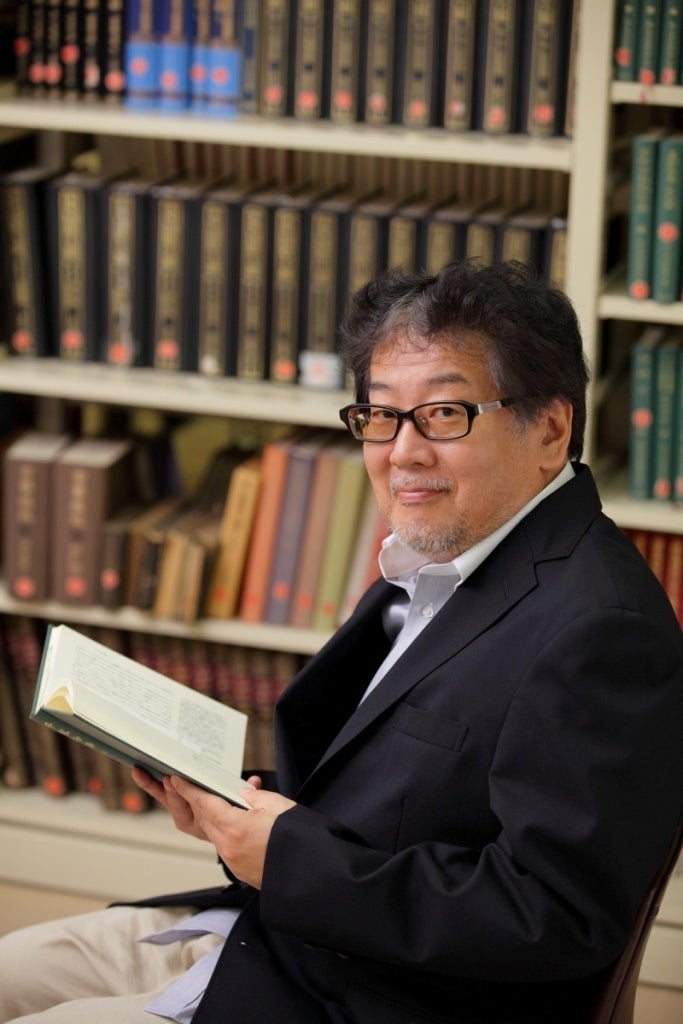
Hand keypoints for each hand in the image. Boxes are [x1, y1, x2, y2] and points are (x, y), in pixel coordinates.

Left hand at [131, 768, 295, 887]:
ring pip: (208, 831)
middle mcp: (227, 846)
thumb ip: (252, 796)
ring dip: (198, 813)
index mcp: (233, 827)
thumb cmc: (296, 839)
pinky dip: (219, 826)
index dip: (186, 789)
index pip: (202, 803)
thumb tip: (240, 791)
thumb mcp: (276, 805)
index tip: (173, 778)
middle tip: (163, 782)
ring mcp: (232, 860)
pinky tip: (226, 814)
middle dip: (180, 799)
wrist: (309, 874)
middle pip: (197, 818)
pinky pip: (222, 842)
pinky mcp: (240, 868)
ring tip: (190, 796)